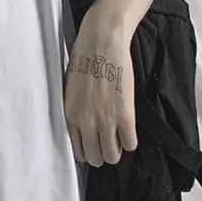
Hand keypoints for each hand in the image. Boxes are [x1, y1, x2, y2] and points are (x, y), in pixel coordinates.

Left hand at [64, 16, 137, 166]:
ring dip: (116, 148)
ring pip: (113, 156)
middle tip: (108, 139)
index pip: (79, 151)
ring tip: (118, 135)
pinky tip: (128, 127)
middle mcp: (86, 123)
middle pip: (96, 158)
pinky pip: (131, 144)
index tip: (94, 142)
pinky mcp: (125, 116)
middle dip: (102, 151)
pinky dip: (130, 140)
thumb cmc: (83, 58)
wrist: (101, 42)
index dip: (88, 149)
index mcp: (70, 114)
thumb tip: (83, 123)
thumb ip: (76, 109)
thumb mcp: (71, 88)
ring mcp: (106, 121)